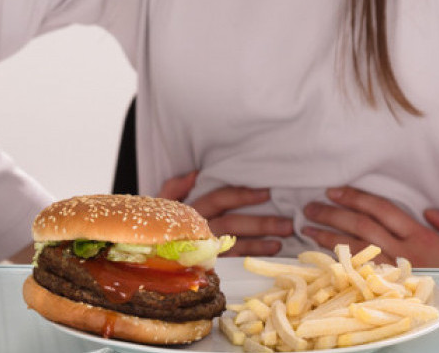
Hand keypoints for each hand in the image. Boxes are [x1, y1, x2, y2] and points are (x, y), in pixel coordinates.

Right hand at [158, 170, 293, 256]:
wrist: (150, 252)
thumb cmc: (161, 222)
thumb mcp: (162, 201)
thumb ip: (175, 186)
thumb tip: (195, 174)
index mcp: (192, 209)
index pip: (220, 199)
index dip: (242, 195)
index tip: (266, 192)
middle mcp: (200, 228)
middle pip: (233, 223)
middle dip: (261, 223)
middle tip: (288, 223)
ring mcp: (205, 248)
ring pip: (236, 244)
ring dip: (261, 242)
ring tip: (284, 238)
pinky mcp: (209, 264)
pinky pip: (234, 260)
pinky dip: (254, 255)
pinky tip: (272, 251)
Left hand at [302, 186, 438, 267]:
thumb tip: (430, 211)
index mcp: (421, 238)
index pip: (382, 211)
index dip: (357, 198)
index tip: (334, 192)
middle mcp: (404, 255)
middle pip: (362, 229)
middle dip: (333, 215)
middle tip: (309, 208)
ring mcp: (395, 275)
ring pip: (355, 252)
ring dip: (328, 238)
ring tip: (306, 229)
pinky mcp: (391, 291)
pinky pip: (359, 276)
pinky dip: (338, 265)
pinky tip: (322, 259)